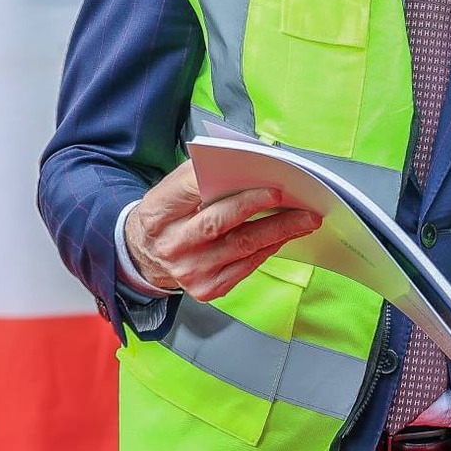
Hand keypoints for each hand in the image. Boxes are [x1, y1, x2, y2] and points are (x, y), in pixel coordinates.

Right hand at [124, 163, 319, 300]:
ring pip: (242, 246)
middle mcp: (171, 244)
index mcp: (157, 213)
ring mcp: (189, 270)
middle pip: (221, 222)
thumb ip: (199, 177)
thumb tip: (246, 162)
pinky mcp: (206, 288)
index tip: (260, 174)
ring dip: (279, 230)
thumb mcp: (170, 191)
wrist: (144, 256)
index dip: (223, 180)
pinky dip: (269, 248)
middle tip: (292, 196)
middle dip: (260, 206)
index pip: (189, 189)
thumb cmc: (168, 216)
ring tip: (306, 218)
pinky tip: (286, 235)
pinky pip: (247, 266)